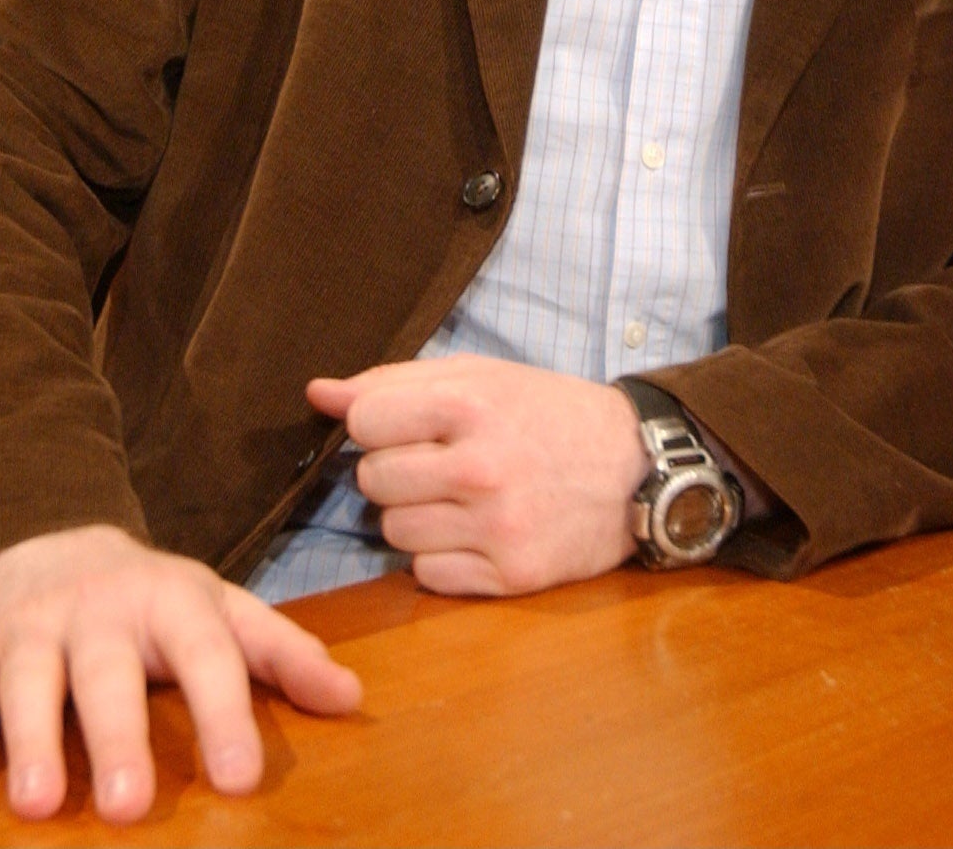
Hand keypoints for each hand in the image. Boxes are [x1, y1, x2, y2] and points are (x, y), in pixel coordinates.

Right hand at [0, 523, 362, 822]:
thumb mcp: (222, 611)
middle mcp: (100, 609)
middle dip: (118, 738)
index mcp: (173, 600)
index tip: (239, 779)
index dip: (224, 714)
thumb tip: (350, 699)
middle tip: (131, 809)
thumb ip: (282, 654)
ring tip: (39, 806)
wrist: (48, 542)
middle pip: (108, 673)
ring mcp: (32, 626)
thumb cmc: (152, 601)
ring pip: (26, 680)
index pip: (206, 656)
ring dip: (30, 742)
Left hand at [306, 355, 646, 595]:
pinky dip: (442, 559)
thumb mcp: (481, 377)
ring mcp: (497, 528)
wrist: (635, 468)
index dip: (378, 426)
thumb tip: (317, 394)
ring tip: (459, 499)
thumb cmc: (549, 414)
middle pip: (372, 482)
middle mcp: (481, 468)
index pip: (363, 423)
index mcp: (471, 406)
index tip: (408, 427)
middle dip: (395, 473)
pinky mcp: (511, 575)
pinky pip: (428, 575)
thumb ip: (395, 382)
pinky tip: (476, 534)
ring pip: (393, 534)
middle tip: (439, 465)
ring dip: (416, 517)